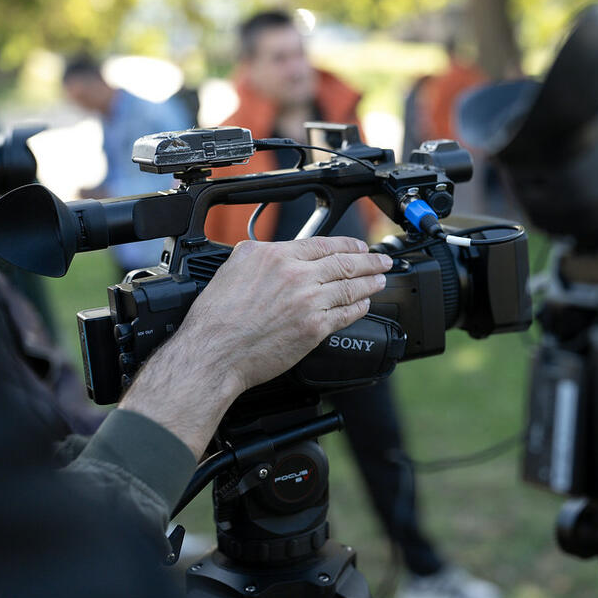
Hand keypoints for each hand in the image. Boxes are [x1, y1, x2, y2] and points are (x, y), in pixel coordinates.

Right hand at [119, 236, 392, 458]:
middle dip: (370, 260)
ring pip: (350, 288)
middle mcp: (296, 276)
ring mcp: (308, 302)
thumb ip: (263, 254)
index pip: (324, 244)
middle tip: (383, 260)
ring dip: (370, 283)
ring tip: (381, 279)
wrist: (214, 352)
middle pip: (345, 263)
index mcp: (277, 256)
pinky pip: (345, 314)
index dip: (348, 244)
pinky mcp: (315, 328)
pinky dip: (359, 308)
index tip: (359, 246)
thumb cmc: (218, 316)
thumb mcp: (235, 266)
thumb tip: (281, 250)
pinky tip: (365, 305)